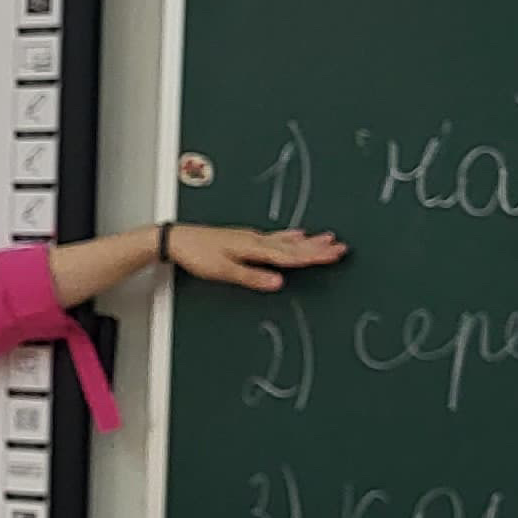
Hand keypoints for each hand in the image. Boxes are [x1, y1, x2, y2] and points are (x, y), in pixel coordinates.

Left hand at [168, 224, 344, 291]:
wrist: (176, 239)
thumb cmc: (196, 254)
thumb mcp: (222, 270)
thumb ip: (251, 277)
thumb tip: (278, 283)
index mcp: (253, 247)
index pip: (290, 255)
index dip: (314, 256)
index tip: (335, 254)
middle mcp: (256, 240)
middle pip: (293, 246)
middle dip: (318, 247)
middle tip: (341, 247)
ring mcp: (251, 237)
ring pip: (288, 240)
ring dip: (309, 240)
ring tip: (328, 238)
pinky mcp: (246, 238)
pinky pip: (276, 237)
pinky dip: (291, 237)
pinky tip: (297, 234)